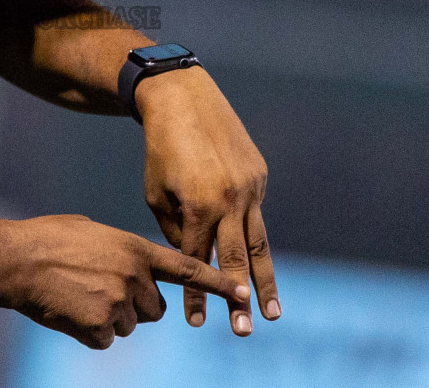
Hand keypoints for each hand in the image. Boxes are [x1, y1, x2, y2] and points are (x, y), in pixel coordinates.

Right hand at [2, 213, 250, 349]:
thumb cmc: (49, 239)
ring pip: (128, 325)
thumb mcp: (95, 233)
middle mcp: (134, 275)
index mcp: (135, 248)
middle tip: (100, 290)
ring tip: (78, 296)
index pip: (186, 268)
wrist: (15, 260)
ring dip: (108, 318)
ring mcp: (118, 302)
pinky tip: (69, 311)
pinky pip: (104, 339)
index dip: (216, 283)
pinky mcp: (100, 327)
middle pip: (154, 308)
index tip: (242, 293)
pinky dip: (88, 331)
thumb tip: (133, 267)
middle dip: (135, 306)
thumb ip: (123, 251)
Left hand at [136, 66, 278, 333]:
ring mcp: (250, 187)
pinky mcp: (260, 175)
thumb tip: (191, 259)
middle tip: (243, 330)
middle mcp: (230, 199)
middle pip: (236, 260)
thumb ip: (177, 229)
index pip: (197, 260)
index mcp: (199, 205)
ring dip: (265, 281)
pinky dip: (253, 238)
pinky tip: (256, 261)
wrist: (183, 98)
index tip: (196, 323)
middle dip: (238, 298)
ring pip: (259, 243)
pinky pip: (255, 214)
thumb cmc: (161, 149)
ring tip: (272, 313)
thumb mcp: (157, 193)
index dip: (195, 293)